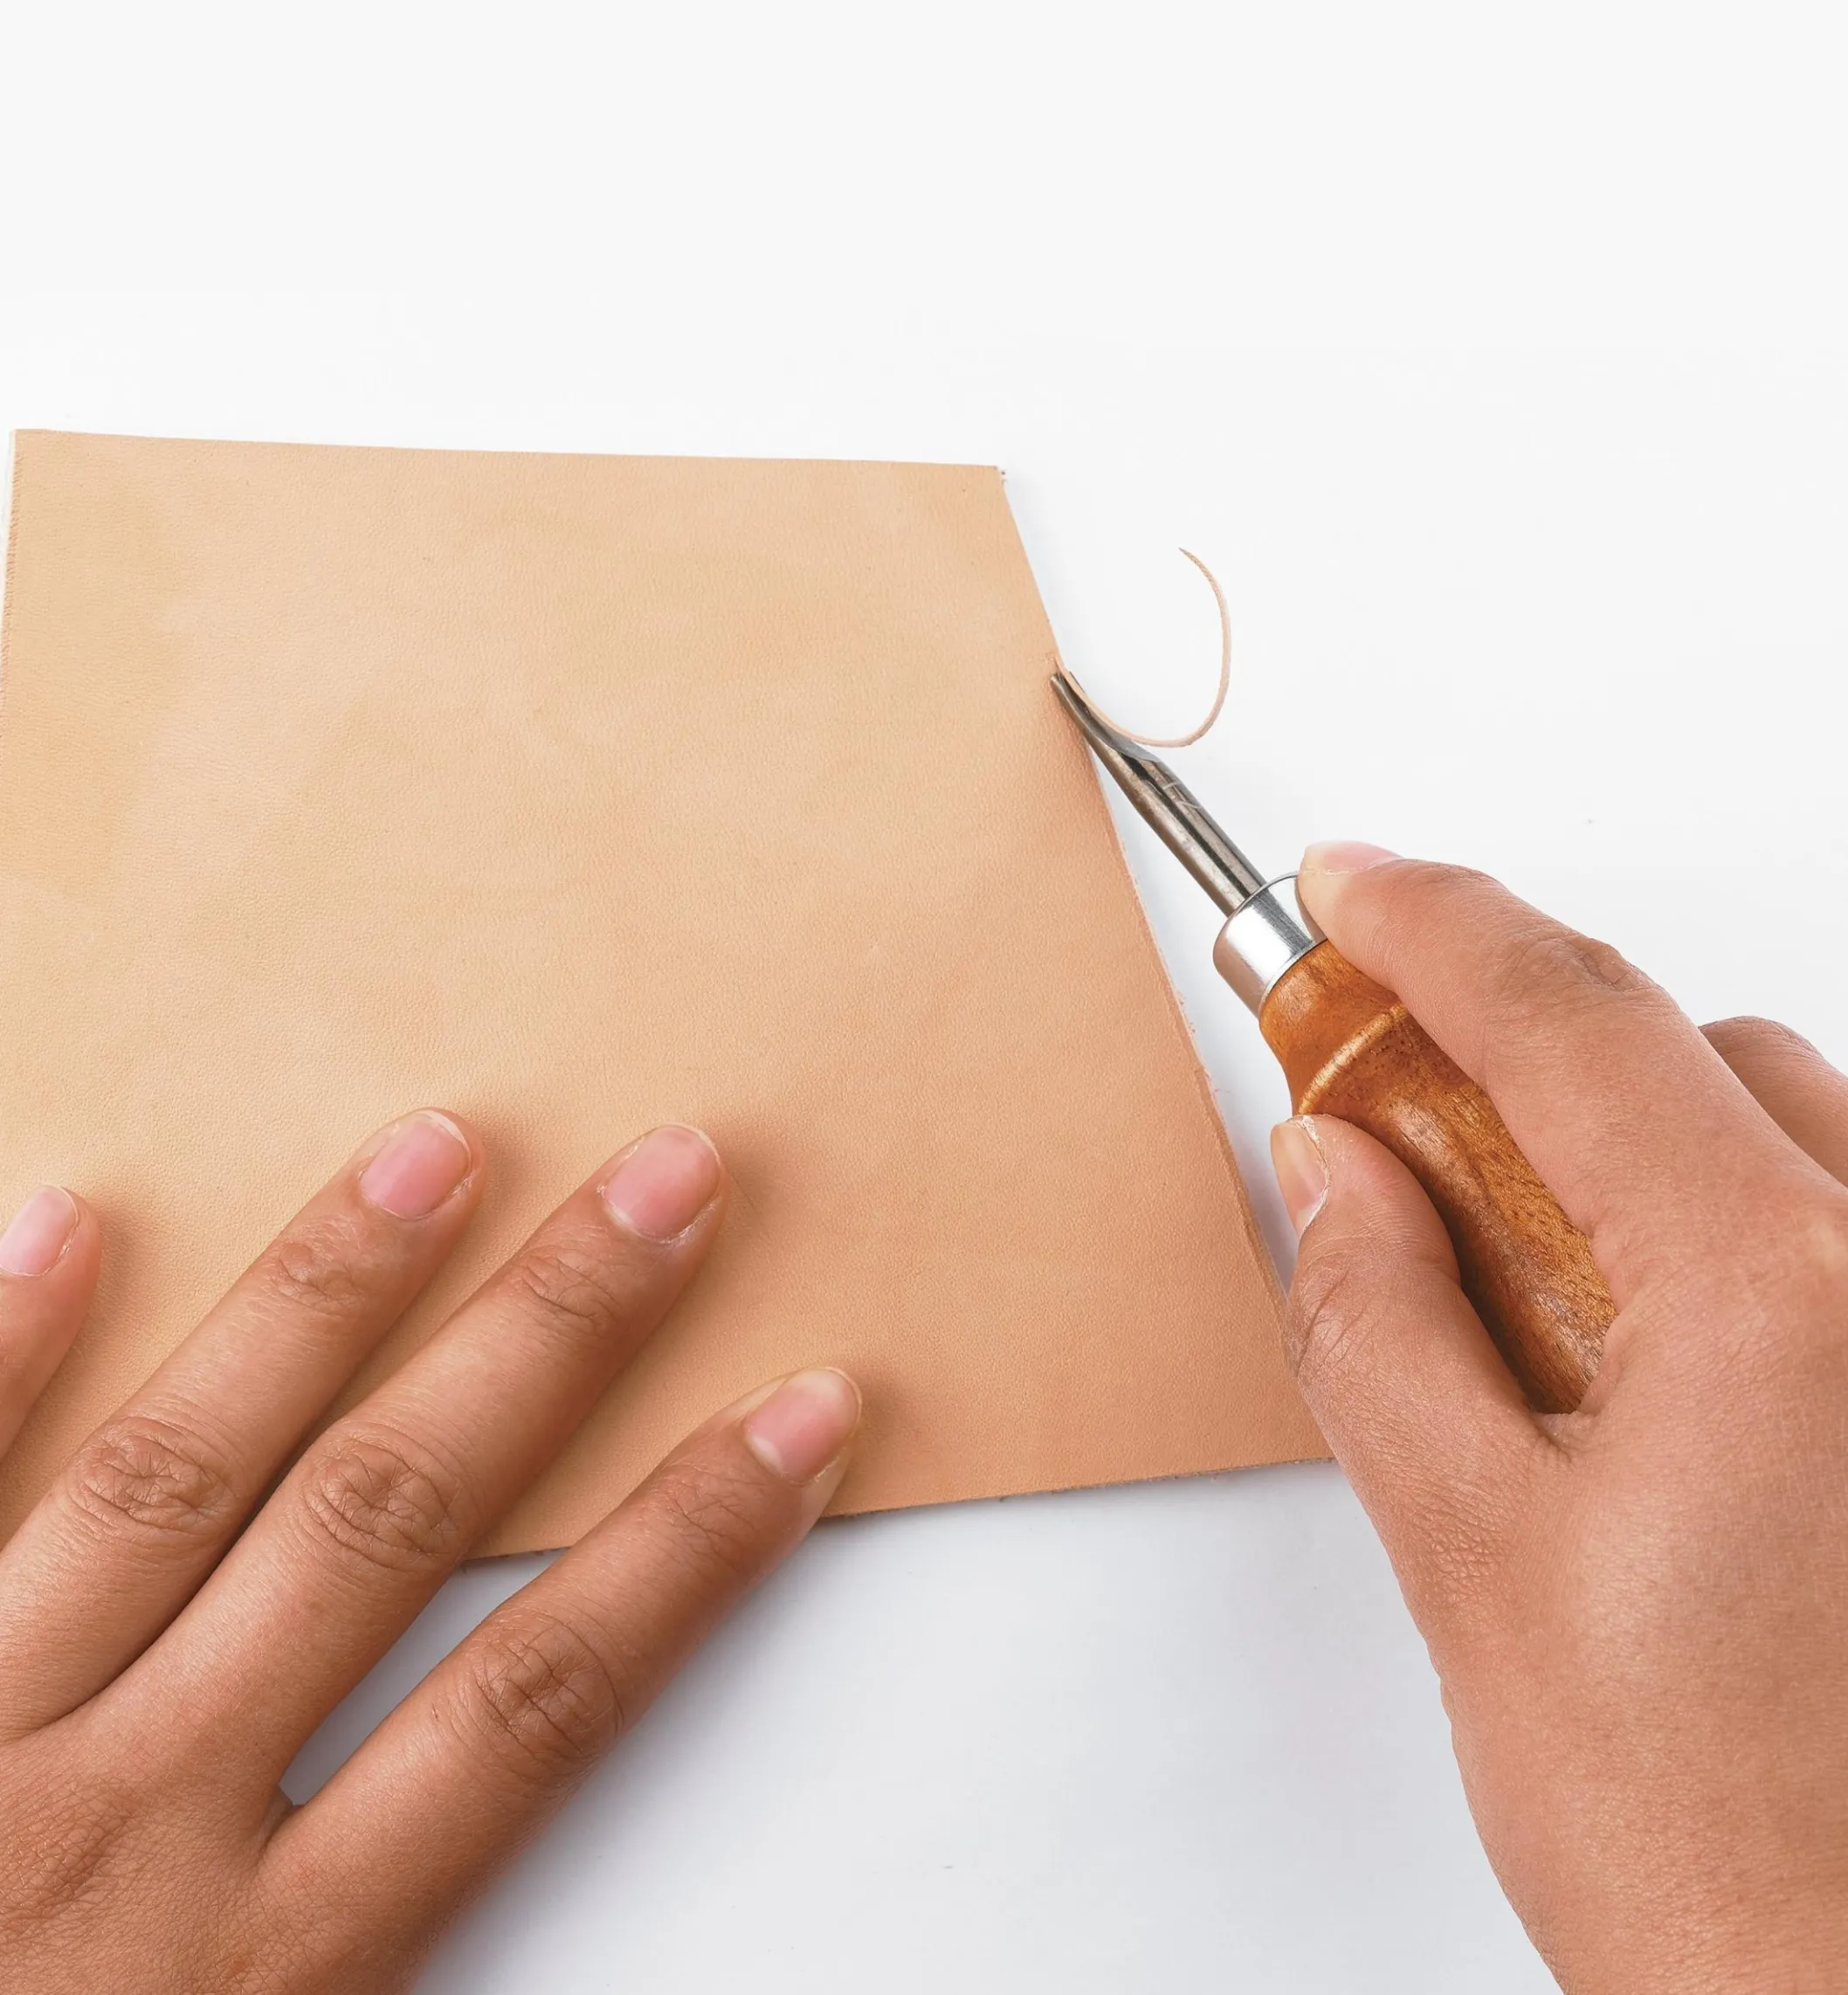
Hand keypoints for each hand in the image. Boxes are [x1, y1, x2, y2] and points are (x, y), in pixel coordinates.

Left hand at [0, 1117, 859, 1992]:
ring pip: (175, 1473)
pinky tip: (69, 1217)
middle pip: (387, 1522)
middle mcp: (129, 1822)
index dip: (688, 1548)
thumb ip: (367, 1989)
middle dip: (545, 1337)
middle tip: (661, 1181)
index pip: (537, 1704)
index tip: (802, 1415)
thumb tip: (495, 1828)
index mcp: (260, 1971)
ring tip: (436, 1147)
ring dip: (319, 1297)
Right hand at [1273, 845, 1847, 1992]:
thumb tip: (1328, 1166)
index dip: (1434, 923)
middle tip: (1371, 1091)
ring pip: (1772, 1122)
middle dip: (1505, 1047)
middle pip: (1678, 1051)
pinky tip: (1627, 1327)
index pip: (1572, 1021)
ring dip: (1617, 1138)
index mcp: (1782, 1299)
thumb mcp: (1470, 1556)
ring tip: (1500, 1257)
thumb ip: (1381, 1320)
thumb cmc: (1710, 1852)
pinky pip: (1831, 1220)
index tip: (1351, 884)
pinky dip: (1709, 1215)